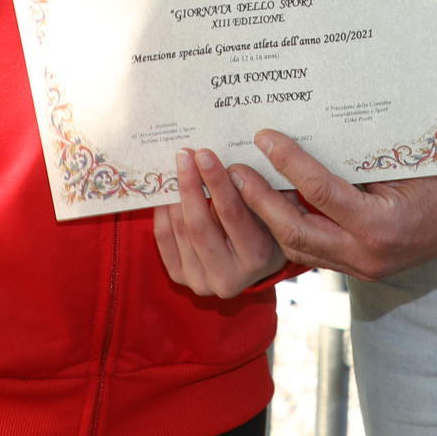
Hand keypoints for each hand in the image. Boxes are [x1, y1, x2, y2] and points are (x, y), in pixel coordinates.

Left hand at [151, 148, 288, 298]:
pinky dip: (163, 210)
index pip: (233, 215)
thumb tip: (230, 161)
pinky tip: (168, 189)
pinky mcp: (181, 276)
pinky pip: (164, 237)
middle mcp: (229, 277)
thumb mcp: (273, 210)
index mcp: (258, 259)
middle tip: (186, 154)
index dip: (217, 183)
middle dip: (191, 184)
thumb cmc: (268, 227)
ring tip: (177, 165)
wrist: (254, 263)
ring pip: (179, 229)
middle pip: (200, 225)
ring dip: (175, 193)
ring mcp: (202, 281)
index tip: (206, 155)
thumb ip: (257, 191)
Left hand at [230, 130, 436, 281]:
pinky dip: (290, 229)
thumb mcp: (404, 162)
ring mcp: (363, 267)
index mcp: (380, 225)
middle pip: (296, 231)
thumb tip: (310, 131)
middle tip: (233, 171)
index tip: (264, 137)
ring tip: (241, 188)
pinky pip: (314, 251)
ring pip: (299, 248)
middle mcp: (367, 254)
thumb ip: (357, 159)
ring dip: (267, 219)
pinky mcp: (360, 268)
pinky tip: (271, 206)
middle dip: (259, 202)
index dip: (288, 162)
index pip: (320, 191)